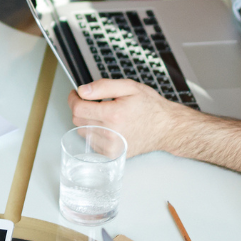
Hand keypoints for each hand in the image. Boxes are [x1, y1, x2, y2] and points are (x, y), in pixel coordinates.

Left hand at [69, 78, 188, 156]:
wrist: (166, 128)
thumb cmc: (150, 107)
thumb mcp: (129, 87)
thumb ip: (103, 86)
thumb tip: (82, 91)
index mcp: (113, 114)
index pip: (78, 108)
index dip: (73, 98)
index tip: (77, 93)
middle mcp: (110, 133)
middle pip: (77, 120)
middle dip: (81, 108)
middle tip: (94, 101)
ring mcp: (111, 146)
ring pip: (82, 131)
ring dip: (87, 121)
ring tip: (105, 114)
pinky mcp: (112, 154)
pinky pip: (91, 142)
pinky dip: (95, 132)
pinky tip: (108, 126)